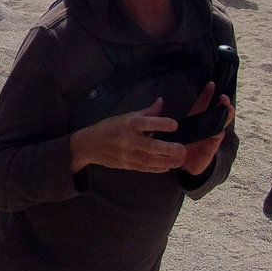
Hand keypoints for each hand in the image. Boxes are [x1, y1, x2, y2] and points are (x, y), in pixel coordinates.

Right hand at [69, 98, 188, 174]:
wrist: (88, 145)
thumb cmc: (108, 128)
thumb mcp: (125, 116)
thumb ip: (146, 112)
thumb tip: (161, 102)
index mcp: (128, 124)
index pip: (146, 123)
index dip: (161, 123)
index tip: (175, 125)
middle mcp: (128, 139)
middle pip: (151, 146)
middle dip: (168, 149)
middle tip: (182, 149)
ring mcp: (127, 154)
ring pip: (150, 160)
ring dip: (167, 161)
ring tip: (179, 160)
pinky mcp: (126, 165)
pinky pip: (144, 168)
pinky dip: (157, 168)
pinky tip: (167, 167)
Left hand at [169, 81, 233, 175]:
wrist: (185, 165)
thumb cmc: (178, 146)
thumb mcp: (170, 130)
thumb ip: (165, 118)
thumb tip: (159, 100)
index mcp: (195, 120)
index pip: (202, 105)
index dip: (206, 95)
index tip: (211, 84)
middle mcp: (206, 126)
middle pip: (216, 112)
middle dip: (221, 104)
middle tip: (224, 97)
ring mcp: (210, 136)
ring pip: (220, 123)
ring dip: (225, 116)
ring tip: (230, 108)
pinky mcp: (211, 146)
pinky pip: (216, 138)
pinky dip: (218, 132)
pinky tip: (220, 128)